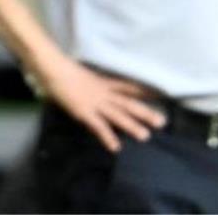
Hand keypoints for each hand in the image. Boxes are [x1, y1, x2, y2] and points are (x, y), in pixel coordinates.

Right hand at [35, 55, 165, 152]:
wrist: (54, 69)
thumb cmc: (65, 71)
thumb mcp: (83, 76)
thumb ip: (91, 84)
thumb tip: (92, 87)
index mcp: (104, 83)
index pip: (129, 87)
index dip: (144, 91)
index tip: (160, 95)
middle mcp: (104, 93)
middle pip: (129, 104)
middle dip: (145, 113)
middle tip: (162, 122)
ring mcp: (95, 103)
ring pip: (118, 116)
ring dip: (132, 126)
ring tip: (145, 136)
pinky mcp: (84, 112)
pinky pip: (98, 126)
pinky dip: (107, 137)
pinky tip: (116, 147)